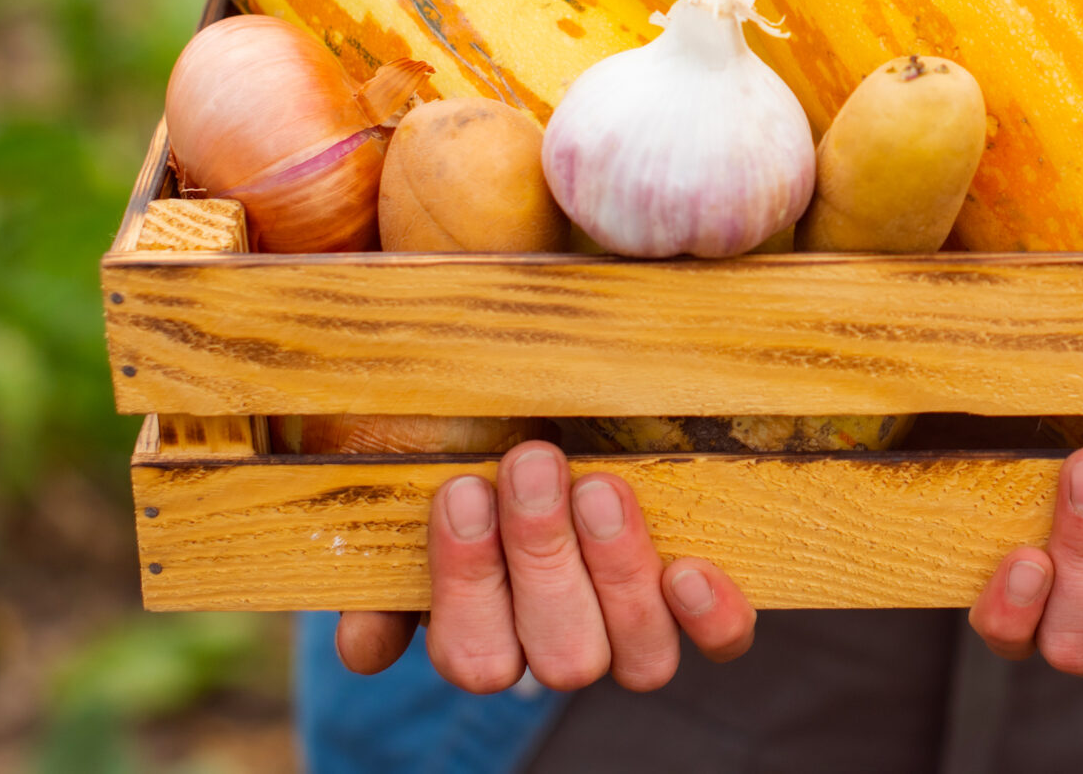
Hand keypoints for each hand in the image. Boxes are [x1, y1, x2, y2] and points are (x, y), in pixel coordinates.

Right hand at [334, 439, 756, 691]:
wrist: (547, 425)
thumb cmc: (472, 459)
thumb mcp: (413, 505)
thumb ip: (384, 575)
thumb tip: (363, 649)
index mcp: (484, 636)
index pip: (475, 655)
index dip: (469, 580)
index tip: (464, 486)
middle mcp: (561, 648)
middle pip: (560, 657)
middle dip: (543, 556)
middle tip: (531, 461)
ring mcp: (633, 634)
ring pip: (638, 657)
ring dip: (617, 571)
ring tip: (600, 486)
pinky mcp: (698, 609)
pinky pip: (720, 643)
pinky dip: (712, 617)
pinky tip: (690, 568)